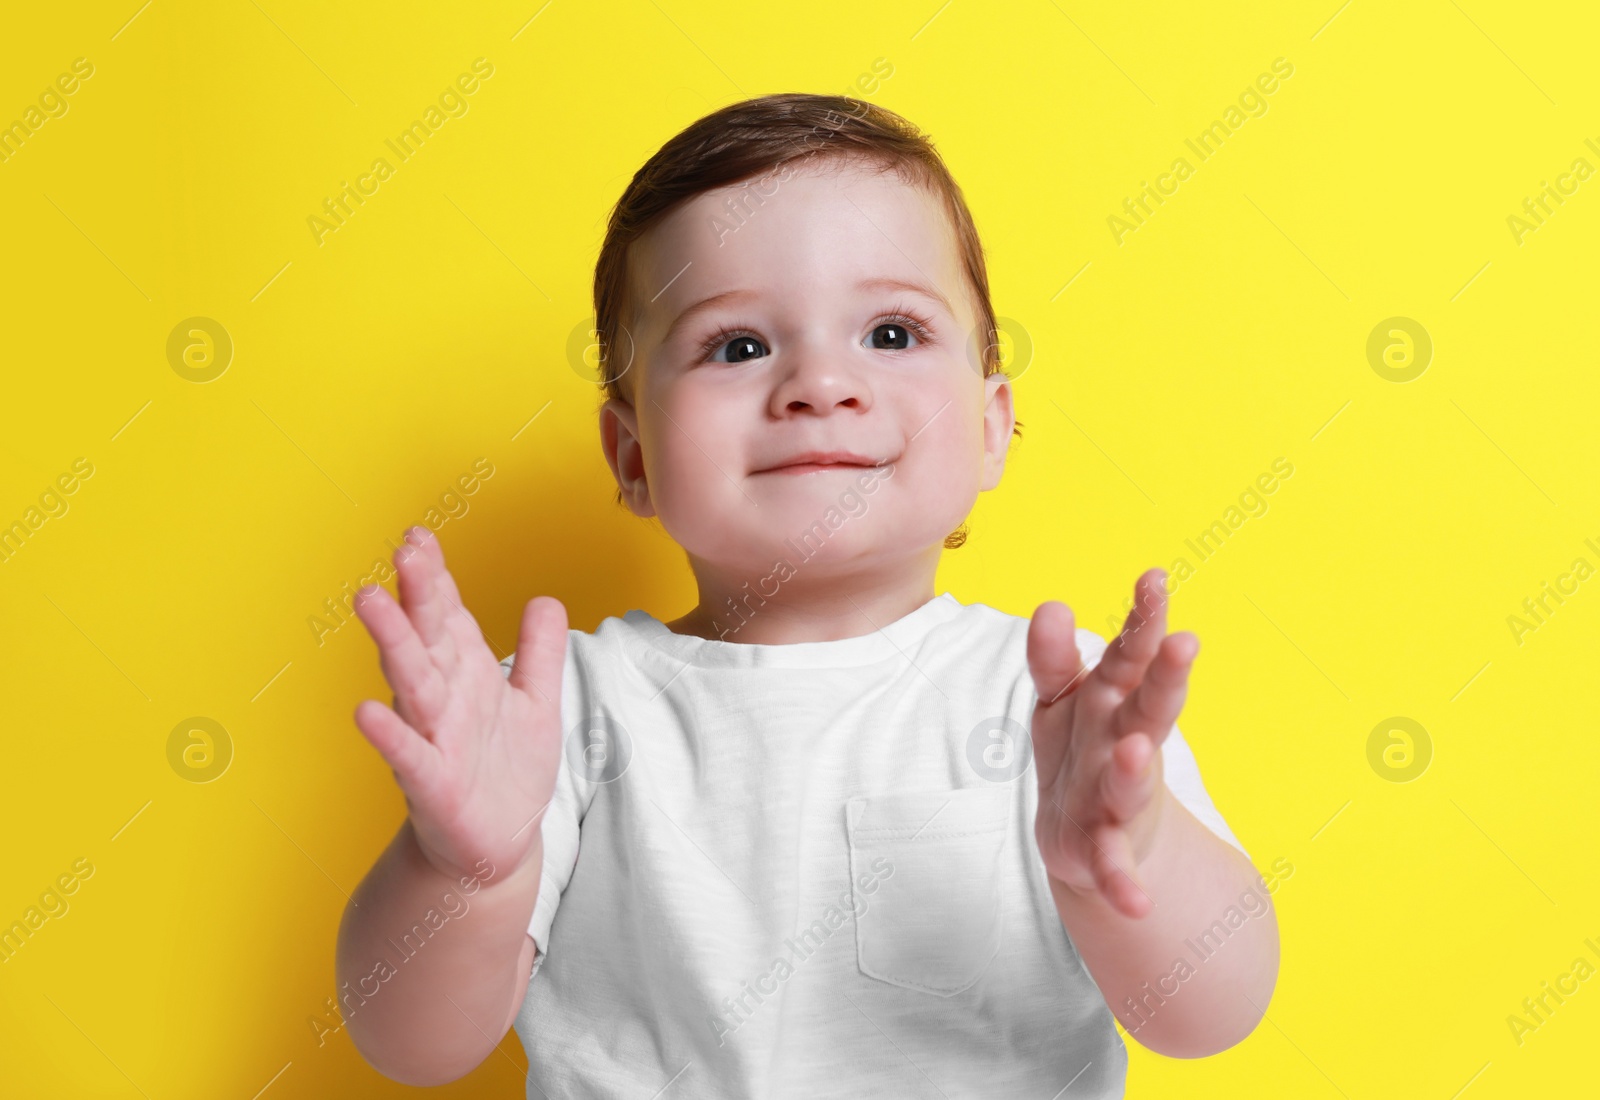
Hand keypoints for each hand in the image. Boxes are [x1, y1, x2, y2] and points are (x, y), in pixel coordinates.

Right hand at [351, 526, 567, 882]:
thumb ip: (540, 651)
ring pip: (411, 682)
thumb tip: (544, 597)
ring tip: (370, 601)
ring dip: (391, 643)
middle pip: (426, 636)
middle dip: (415, 594)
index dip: (434, 576)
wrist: (500, 843)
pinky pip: (408, 754)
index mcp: (467, 672)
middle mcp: (444, 697)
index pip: (447, 613)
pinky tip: (366, 711)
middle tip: (403, 551)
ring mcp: (433, 737)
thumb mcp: (537, 702)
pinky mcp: (431, 783)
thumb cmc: (509, 769)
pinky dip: (389, 733)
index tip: (419, 536)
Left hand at [1027, 568, 1197, 918]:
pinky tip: (1135, 903)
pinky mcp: (1104, 850)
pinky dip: (1124, 883)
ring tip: (1135, 751)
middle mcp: (1125, 742)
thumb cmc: (1081, 748)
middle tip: (1183, 642)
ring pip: (1128, 779)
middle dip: (1163, 677)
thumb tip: (1051, 605)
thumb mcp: (1061, 699)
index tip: (1155, 576)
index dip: (1141, 618)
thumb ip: (1053, 657)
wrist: (1089, 838)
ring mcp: (1119, 796)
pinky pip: (1114, 867)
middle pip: (1146, 706)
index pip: (1128, 651)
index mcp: (1114, 698)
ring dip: (1133, 767)